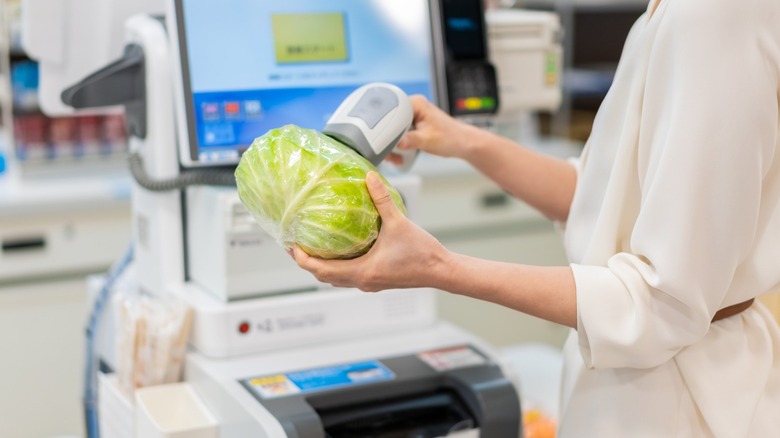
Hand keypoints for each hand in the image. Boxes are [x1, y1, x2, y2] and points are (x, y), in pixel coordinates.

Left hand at [292, 171, 448, 291]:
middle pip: (324, 277)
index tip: (291, 246)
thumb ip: (382, 199)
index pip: (321, 270)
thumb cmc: (422, 253)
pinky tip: (340, 251)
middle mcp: (362, 281)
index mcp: (362, 271)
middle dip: (308, 262)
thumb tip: (369, 177)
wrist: (442, 271)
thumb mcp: (398, 222)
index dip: (302, 259)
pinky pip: (349, 276)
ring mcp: (370, 283)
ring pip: (336, 279)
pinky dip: (338, 266)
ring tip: (313, 247)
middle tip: (296, 244)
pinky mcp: (377, 280)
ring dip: (322, 266)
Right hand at [389, 95, 483, 162]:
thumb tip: (396, 143)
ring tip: (396, 157)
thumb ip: (411, 140)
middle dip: (388, 139)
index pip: (392, 109)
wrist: (463, 143)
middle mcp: (413, 107)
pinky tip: (400, 156)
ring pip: (393, 130)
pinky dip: (398, 145)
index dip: (386, 125)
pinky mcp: (413, 125)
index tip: (383, 139)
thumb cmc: (452, 138)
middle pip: (390, 121)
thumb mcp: (428, 140)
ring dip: (393, 145)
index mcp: (416, 104)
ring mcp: (412, 116)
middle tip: (390, 153)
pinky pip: (399, 134)